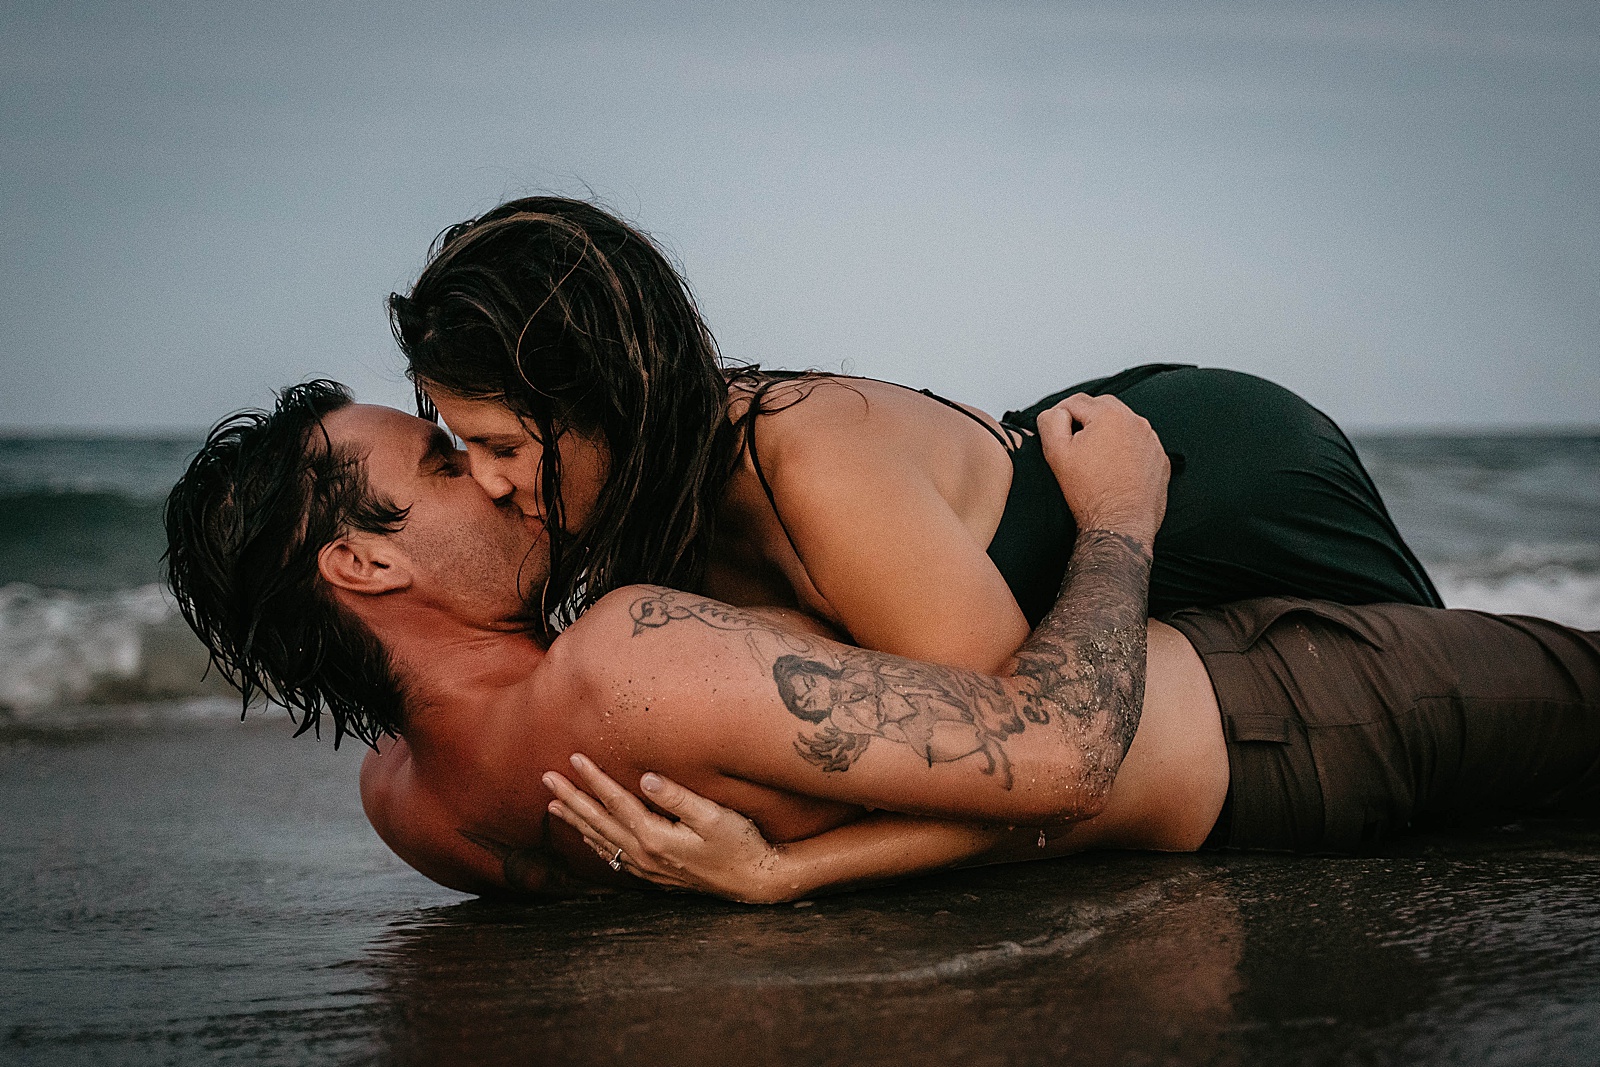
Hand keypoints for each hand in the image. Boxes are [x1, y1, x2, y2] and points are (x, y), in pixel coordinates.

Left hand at [544, 754, 784, 903]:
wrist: (753, 882)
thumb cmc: (739, 844)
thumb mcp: (714, 817)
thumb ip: (678, 797)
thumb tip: (646, 778)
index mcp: (655, 837)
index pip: (616, 802)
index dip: (594, 778)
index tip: (575, 757)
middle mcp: (644, 854)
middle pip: (598, 822)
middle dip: (572, 797)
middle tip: (547, 778)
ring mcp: (646, 867)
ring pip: (600, 840)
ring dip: (575, 820)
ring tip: (553, 804)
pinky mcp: (652, 873)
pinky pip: (612, 856)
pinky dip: (594, 842)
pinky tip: (585, 834)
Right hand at [1036, 393, 1167, 545]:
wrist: (1120, 525)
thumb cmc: (1091, 494)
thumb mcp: (1056, 453)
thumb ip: (1051, 421)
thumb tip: (1055, 412)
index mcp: (1110, 415)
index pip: (1076, 402)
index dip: (1060, 416)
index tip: (1057, 434)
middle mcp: (1136, 423)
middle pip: (1102, 408)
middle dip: (1086, 422)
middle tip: (1075, 448)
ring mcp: (1152, 441)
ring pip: (1122, 426)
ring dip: (1107, 436)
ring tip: (1095, 463)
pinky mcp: (1160, 459)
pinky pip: (1138, 445)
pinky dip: (1125, 452)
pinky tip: (1113, 471)